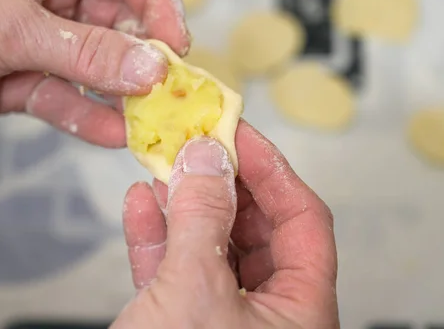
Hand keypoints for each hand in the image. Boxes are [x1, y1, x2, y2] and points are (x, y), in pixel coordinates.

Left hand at [0, 0, 189, 145]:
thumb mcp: (12, 26)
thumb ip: (85, 51)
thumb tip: (150, 68)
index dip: (158, 1)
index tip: (176, 40)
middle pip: (120, 23)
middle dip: (144, 56)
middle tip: (169, 88)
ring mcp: (44, 43)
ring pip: (98, 67)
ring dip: (123, 93)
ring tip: (149, 118)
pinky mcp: (29, 82)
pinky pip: (70, 100)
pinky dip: (90, 117)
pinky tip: (114, 134)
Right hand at [116, 121, 338, 327]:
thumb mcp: (196, 288)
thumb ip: (203, 219)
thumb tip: (206, 158)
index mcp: (299, 308)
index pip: (302, 219)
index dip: (271, 169)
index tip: (237, 133)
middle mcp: (268, 312)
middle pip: (256, 227)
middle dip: (221, 182)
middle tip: (196, 145)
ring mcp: (224, 317)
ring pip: (212, 246)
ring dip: (185, 205)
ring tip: (164, 166)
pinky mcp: (184, 322)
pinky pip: (176, 271)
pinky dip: (158, 238)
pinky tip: (141, 205)